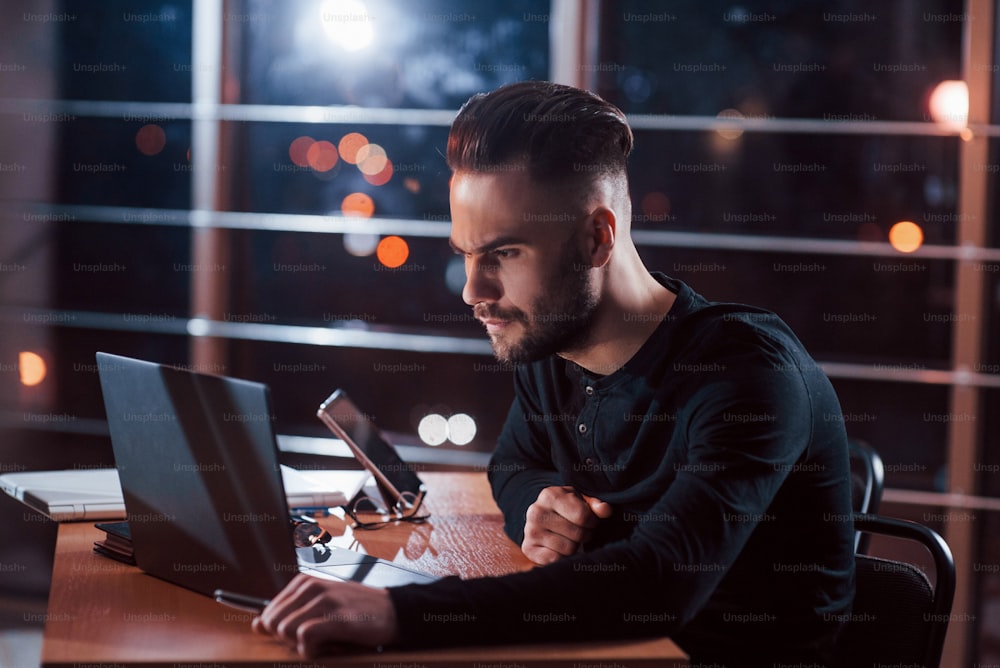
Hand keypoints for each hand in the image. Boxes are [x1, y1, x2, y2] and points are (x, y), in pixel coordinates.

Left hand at [252, 574, 398, 657]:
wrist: (393, 612)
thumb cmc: (355, 611)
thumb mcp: (319, 606)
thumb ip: (287, 613)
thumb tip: (256, 624)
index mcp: (304, 582)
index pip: (267, 612)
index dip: (278, 631)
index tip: (299, 635)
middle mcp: (311, 587)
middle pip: (272, 622)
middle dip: (285, 638)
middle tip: (309, 641)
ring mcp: (324, 601)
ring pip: (285, 630)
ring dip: (299, 645)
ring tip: (320, 643)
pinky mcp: (336, 617)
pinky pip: (305, 637)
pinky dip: (310, 650)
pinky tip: (325, 648)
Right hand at [521, 486, 612, 564]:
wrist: (541, 517)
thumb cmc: (566, 507)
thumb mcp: (580, 500)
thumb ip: (595, 505)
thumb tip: (605, 510)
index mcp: (550, 495)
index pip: (582, 516)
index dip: (592, 521)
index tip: (590, 521)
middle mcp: (536, 512)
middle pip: (577, 534)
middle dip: (585, 535)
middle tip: (581, 531)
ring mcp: (530, 531)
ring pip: (568, 549)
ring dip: (574, 546)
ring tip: (569, 538)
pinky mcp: (528, 548)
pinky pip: (555, 559)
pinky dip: (561, 557)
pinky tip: (559, 547)